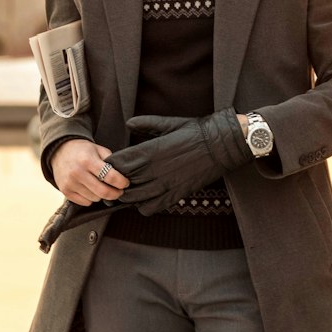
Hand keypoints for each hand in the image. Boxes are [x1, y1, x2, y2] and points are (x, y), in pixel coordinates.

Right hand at [50, 139, 128, 205]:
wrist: (60, 151)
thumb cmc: (83, 151)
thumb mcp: (98, 149)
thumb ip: (110, 161)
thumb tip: (122, 176)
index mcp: (88, 160)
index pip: (110, 176)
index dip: (122, 182)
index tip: (125, 183)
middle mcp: (78, 172)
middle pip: (103, 192)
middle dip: (116, 194)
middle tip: (119, 191)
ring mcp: (70, 183)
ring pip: (95, 198)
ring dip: (102, 195)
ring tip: (101, 187)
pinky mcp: (65, 191)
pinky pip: (85, 202)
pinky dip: (91, 198)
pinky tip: (91, 189)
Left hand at [108, 109, 250, 215]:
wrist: (221, 145)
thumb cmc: (196, 132)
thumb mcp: (169, 124)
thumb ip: (145, 124)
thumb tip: (129, 123)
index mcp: (148, 151)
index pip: (116, 164)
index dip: (110, 165)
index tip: (111, 164)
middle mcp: (152, 170)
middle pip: (120, 183)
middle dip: (114, 182)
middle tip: (115, 180)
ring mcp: (163, 185)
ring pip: (133, 198)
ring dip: (127, 195)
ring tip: (129, 190)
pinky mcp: (174, 196)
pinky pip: (149, 208)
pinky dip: (143, 205)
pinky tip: (146, 197)